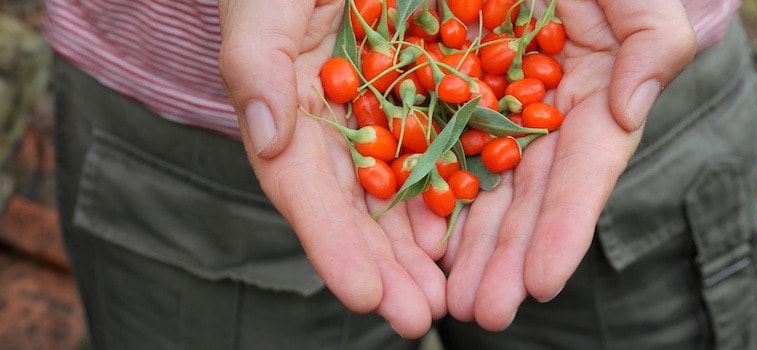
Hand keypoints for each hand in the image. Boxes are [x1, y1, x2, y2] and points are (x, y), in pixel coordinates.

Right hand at [217, 0, 447, 337]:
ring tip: (450, 298)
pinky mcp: (428, 87)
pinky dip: (459, 189)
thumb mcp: (265, 2)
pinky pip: (446, 143)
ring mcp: (383, 108)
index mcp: (289, 106)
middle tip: (418, 319)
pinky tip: (476, 229)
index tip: (363, 296)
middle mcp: (335, 120)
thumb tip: (265, 137)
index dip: (330, 242)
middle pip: (357, 205)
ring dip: (424, 247)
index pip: (304, 187)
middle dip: (385, 266)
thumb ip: (255, 63)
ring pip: (403, 187)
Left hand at [442, 0, 696, 330]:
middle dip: (507, 257)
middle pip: (527, 195)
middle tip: (485, 314)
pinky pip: (429, 146)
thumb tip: (632, 110)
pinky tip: (413, 241)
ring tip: (449, 300)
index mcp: (593, 92)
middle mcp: (543, 111)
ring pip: (477, 183)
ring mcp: (491, 104)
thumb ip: (654, 37)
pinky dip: (423, 194)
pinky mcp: (441, 90)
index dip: (566, 225)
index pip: (584, 170)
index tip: (542, 281)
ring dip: (465, 245)